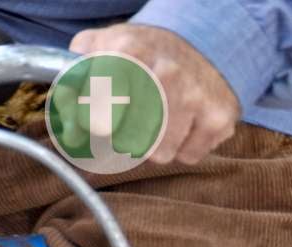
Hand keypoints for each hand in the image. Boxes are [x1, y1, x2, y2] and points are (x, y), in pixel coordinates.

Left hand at [71, 24, 240, 164]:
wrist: (201, 45)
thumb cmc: (143, 53)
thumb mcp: (99, 48)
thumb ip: (74, 84)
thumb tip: (71, 132)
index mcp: (130, 53)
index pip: (100, 114)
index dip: (92, 125)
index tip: (93, 122)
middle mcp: (167, 74)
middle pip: (128, 140)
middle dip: (121, 138)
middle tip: (126, 124)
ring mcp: (198, 98)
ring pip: (159, 153)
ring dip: (153, 145)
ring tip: (156, 122)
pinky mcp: (220, 120)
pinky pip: (188, 156)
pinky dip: (181, 148)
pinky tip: (181, 125)